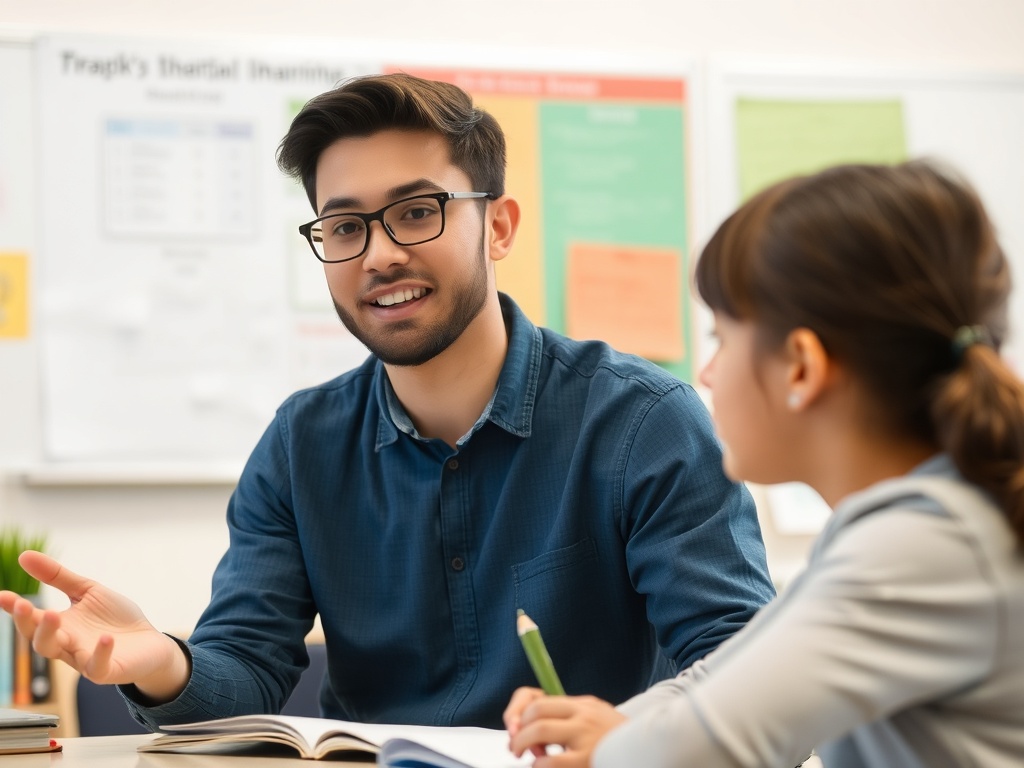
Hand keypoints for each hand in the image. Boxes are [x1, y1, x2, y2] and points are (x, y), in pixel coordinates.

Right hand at [0, 551, 189, 701]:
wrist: (151, 643)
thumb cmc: (115, 619)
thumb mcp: (87, 592)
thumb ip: (59, 577)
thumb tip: (24, 556)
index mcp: (61, 626)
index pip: (33, 618)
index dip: (17, 608)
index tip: (3, 595)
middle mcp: (67, 644)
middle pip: (39, 639)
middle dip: (28, 623)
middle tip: (24, 605)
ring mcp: (84, 658)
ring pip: (58, 653)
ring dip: (52, 635)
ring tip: (53, 615)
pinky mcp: (106, 670)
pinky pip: (98, 666)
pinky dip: (100, 653)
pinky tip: (105, 638)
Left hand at [505, 687, 626, 767]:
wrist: (649, 753)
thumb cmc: (616, 742)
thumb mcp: (596, 721)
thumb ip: (569, 719)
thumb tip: (528, 728)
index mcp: (583, 705)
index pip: (537, 699)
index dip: (517, 713)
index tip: (513, 727)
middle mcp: (584, 716)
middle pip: (536, 712)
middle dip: (518, 730)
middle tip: (515, 747)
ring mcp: (587, 737)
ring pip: (540, 730)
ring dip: (523, 744)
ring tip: (528, 757)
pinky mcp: (587, 760)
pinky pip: (551, 762)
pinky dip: (539, 766)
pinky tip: (544, 767)